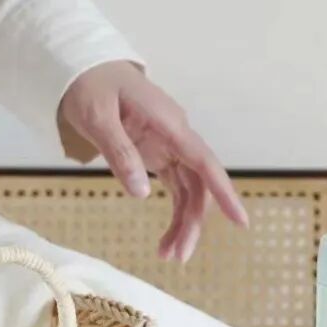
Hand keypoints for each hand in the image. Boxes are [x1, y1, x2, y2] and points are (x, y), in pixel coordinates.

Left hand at [58, 61, 248, 261]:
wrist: (86, 69)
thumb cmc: (91, 86)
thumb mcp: (97, 118)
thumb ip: (120, 153)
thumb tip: (142, 194)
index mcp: (169, 123)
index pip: (204, 161)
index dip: (224, 192)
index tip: (240, 221)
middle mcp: (177, 136)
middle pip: (199, 184)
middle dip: (194, 222)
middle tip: (178, 257)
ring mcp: (170, 146)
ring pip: (190, 191)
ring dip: (184, 224)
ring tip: (168, 256)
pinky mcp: (159, 155)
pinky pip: (176, 189)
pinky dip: (174, 215)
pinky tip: (165, 240)